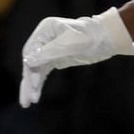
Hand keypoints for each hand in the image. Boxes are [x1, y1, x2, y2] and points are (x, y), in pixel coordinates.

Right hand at [19, 8, 133, 107]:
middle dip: (29, 80)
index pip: (31, 50)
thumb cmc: (89, 36)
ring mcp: (49, 50)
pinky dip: (39, 83)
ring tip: (28, 103)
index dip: (30, 67)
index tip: (33, 82)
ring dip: (32, 85)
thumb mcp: (69, 43)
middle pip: (31, 62)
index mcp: (45, 30)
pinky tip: (35, 95)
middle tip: (27, 100)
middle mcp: (44, 39)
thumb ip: (48, 52)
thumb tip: (28, 61)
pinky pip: (43, 72)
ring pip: (35, 69)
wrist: (106, 38)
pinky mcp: (56, 59)